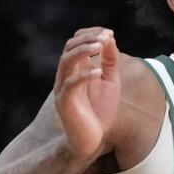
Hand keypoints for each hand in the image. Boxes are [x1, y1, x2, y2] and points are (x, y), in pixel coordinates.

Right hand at [53, 27, 119, 163]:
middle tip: (105, 36)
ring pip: (66, 61)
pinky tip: (98, 72)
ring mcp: (63, 89)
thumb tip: (110, 38)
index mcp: (75, 69)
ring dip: (83, 51)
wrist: (91, 141)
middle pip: (69, 48)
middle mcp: (66, 76)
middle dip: (87, 39)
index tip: (109, 32)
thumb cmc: (99, 113)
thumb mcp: (109, 83)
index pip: (75, 42)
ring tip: (100, 46)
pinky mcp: (64, 103)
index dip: (90, 34)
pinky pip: (70, 85)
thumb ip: (109, 62)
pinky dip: (83, 76)